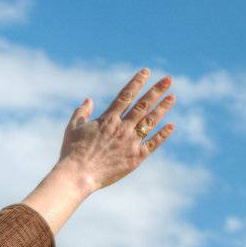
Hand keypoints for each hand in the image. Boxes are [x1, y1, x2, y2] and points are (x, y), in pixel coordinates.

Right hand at [55, 67, 175, 192]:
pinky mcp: (136, 157)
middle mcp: (122, 127)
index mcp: (108, 118)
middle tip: (168, 80)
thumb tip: (89, 99)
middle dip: (156, 91)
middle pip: (143, 105)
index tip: (146, 72)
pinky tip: (171, 125)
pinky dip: (162, 134)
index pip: (126, 95)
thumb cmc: (72, 152)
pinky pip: (153, 143)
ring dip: (162, 108)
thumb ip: (82, 112)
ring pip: (150, 121)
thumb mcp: (73, 127)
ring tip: (172, 97)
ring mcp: (130, 141)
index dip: (137, 82)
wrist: (79, 174)